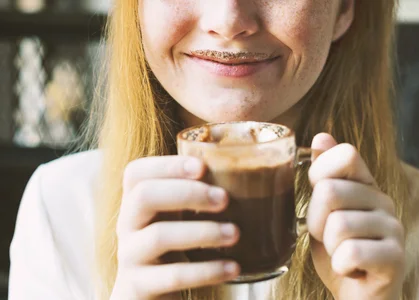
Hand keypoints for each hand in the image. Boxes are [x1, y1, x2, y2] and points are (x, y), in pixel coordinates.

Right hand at [111, 156, 240, 299]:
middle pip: (144, 196)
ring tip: (235, 233)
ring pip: (158, 236)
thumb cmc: (174, 249)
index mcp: (136, 203)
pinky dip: (207, 270)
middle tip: (224, 199)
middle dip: (188, 192)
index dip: (167, 165)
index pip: (137, 172)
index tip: (202, 166)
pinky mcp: (140, 287)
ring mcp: (130, 257)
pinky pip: (173, 276)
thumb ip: (199, 199)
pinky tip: (233, 267)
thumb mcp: (180, 220)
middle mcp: (127, 225)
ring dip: (202, 232)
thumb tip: (258, 178)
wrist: (149, 297)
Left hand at [307, 134, 404, 299]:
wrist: (357, 296)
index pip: (345, 154)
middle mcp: (384, 201)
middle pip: (330, 192)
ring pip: (338, 226)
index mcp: (366, 185)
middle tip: (329, 239)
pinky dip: (340, 266)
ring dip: (329, 249)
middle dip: (317, 222)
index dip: (320, 174)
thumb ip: (324, 176)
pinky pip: (351, 253)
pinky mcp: (396, 257)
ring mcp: (394, 228)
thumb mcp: (324, 213)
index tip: (319, 198)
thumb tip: (322, 136)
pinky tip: (352, 269)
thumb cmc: (339, 253)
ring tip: (342, 254)